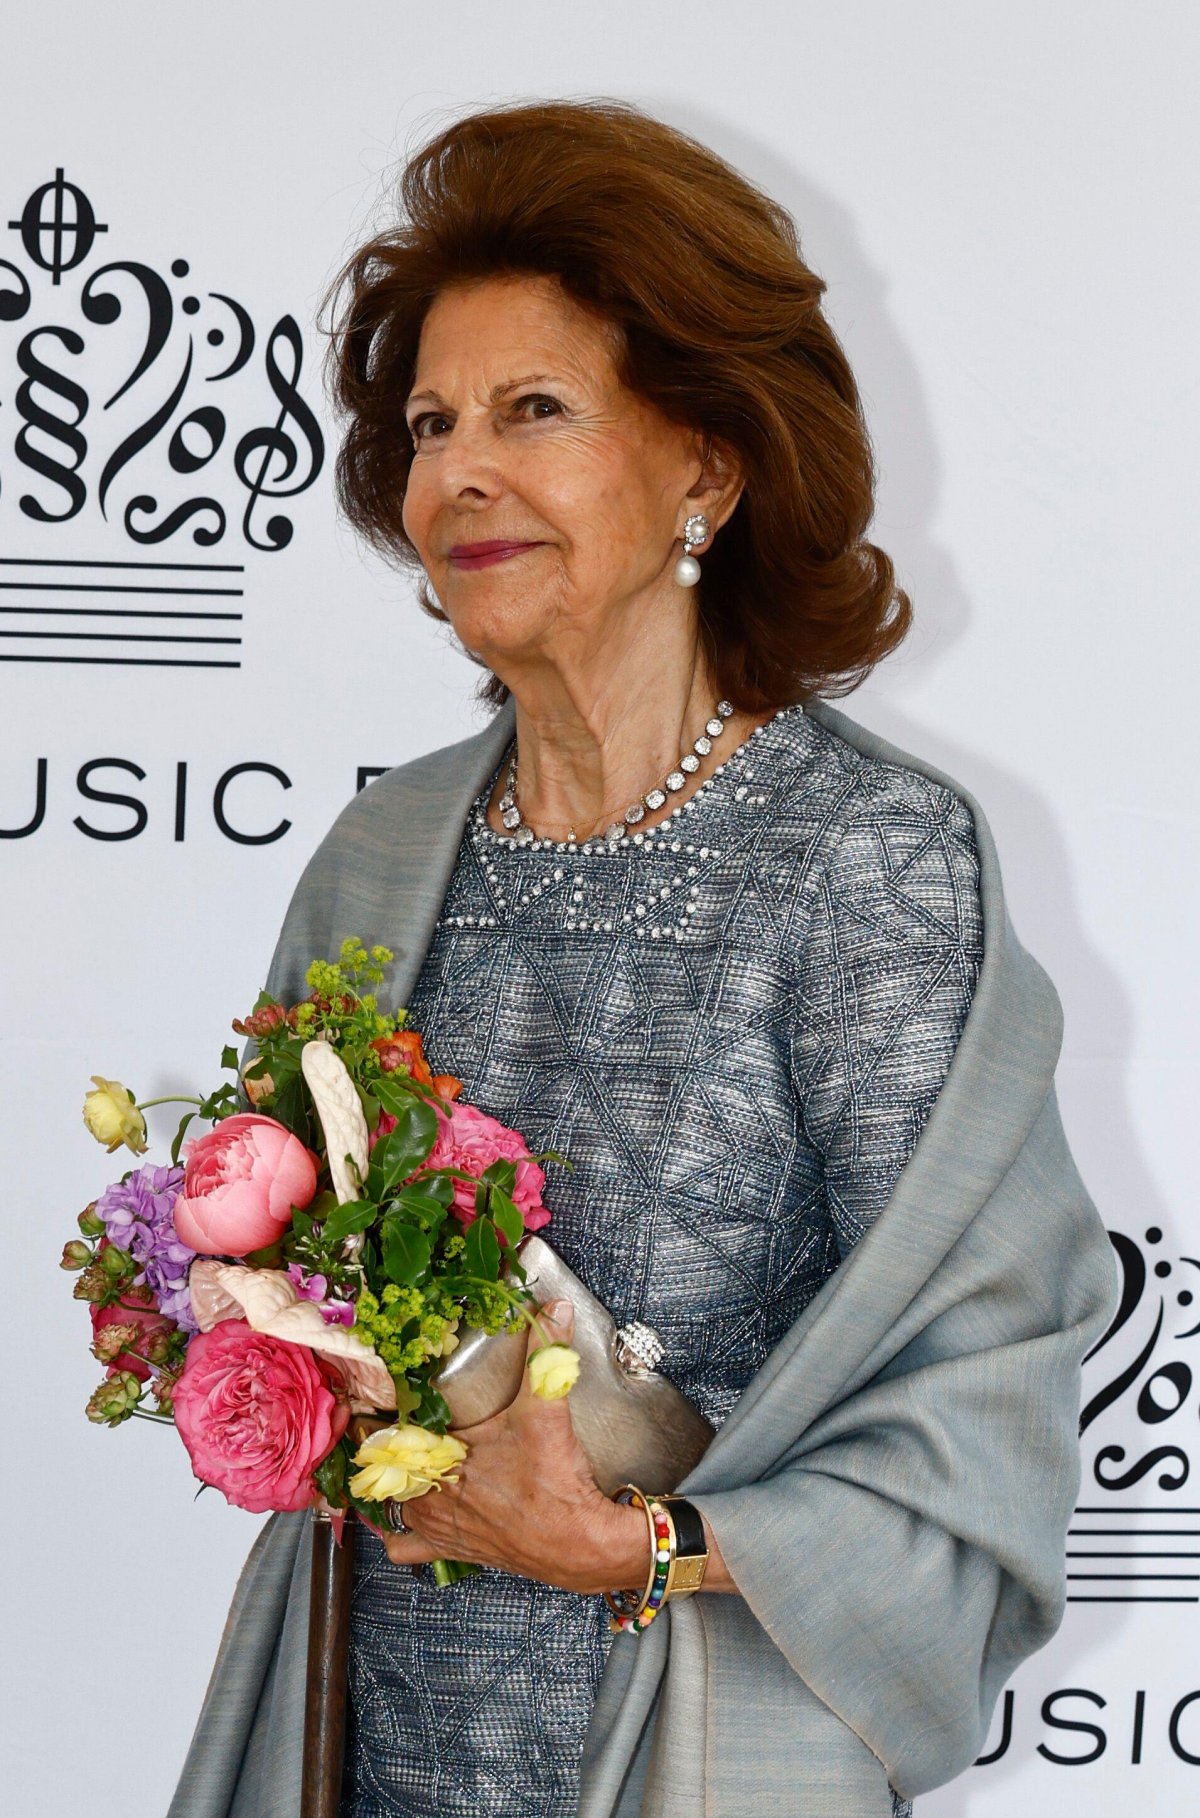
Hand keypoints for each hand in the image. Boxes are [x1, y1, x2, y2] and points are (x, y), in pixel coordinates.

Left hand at [367, 1299, 647, 1594]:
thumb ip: (546, 1354)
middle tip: (374, 1422)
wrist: (578, 1542)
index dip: (371, 1412)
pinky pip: (405, 1547)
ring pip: (388, 1502)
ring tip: (393, 1461)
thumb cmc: (555, 1481)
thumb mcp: (547, 1410)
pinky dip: (399, 1533)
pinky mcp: (451, 1549)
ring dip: (388, 1482)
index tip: (364, 1397)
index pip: (386, 1431)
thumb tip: (554, 1307)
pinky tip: (407, 1515)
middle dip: (379, 1444)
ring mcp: (436, 1526)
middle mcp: (429, 1495)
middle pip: (382, 1465)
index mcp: (439, 1458)